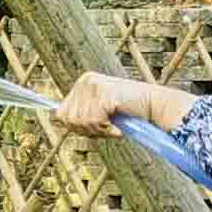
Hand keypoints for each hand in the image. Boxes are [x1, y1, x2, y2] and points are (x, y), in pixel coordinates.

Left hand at [52, 71, 192, 140]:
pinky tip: (117, 128)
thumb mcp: (98, 113)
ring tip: (113, 126)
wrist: (155, 108)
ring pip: (80, 122)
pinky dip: (106, 130)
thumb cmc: (127, 114)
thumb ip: (79, 115)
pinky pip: (94, 121)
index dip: (77, 128)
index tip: (96, 128)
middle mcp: (85, 81)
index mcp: (82, 83)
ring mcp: (94, 85)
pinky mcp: (104, 93)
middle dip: (87, 130)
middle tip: (107, 128)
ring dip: (98, 131)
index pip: (61, 114)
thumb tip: (56, 117)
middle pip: (69, 119)